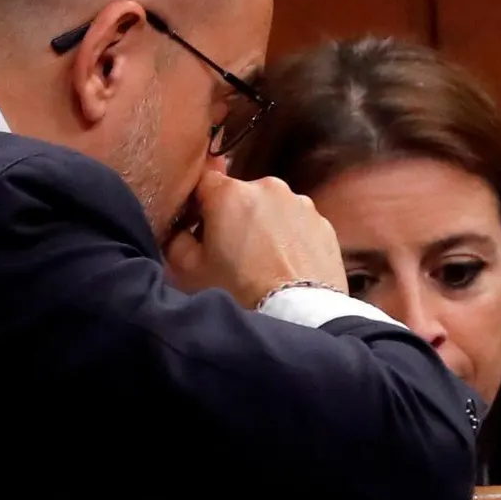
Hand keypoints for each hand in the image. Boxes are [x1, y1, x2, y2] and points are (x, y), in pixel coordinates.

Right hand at [163, 169, 348, 308]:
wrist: (297, 317)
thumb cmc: (238, 292)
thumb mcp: (187, 270)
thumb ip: (176, 239)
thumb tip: (180, 229)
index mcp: (230, 192)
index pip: (204, 182)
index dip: (198, 205)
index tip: (198, 229)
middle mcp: (268, 187)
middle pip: (241, 195)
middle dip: (235, 217)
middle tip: (232, 254)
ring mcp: (301, 204)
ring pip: (272, 209)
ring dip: (265, 226)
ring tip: (263, 263)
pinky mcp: (324, 224)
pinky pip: (298, 225)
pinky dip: (291, 239)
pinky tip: (286, 267)